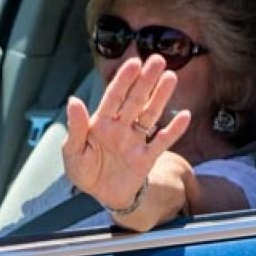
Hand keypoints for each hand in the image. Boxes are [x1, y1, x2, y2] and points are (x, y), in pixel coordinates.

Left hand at [62, 54, 190, 210]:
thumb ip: (75, 127)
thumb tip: (73, 101)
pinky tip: (184, 115)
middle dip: (146, 80)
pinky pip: (162, 142)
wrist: (101, 195)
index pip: (114, 97)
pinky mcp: (146, 159)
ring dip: (160, 97)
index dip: (123, 80)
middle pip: (135, 100)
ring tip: (171, 77)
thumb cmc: (84, 171)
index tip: (134, 63)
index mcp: (100, 123)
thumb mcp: (72, 152)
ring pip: (149, 115)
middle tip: (158, 60)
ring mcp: (135, 141)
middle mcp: (120, 128)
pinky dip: (173, 130)